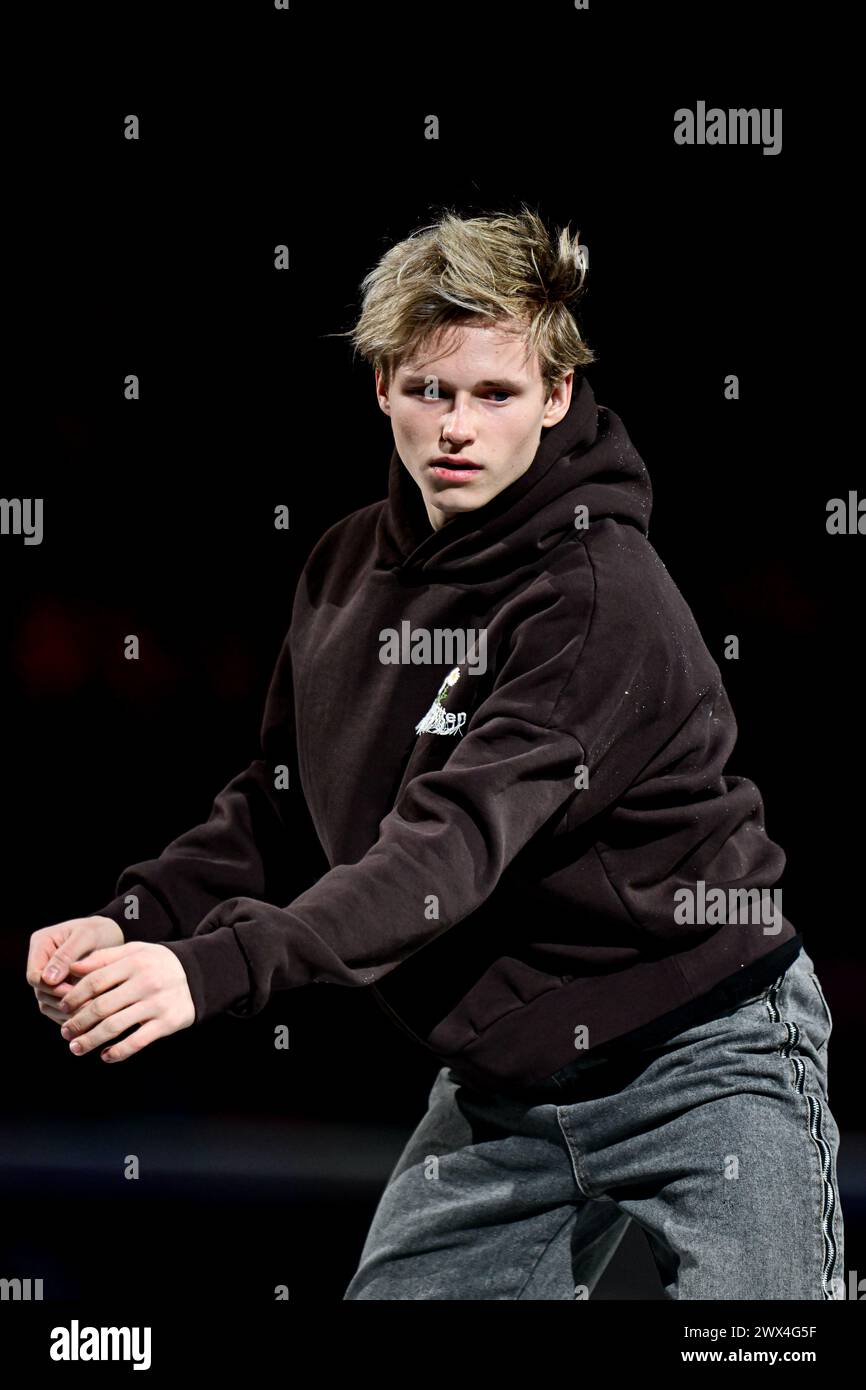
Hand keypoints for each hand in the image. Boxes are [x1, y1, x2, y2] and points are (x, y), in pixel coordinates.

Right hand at [28, 916, 125, 1024]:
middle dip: (61, 1000)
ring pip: (48, 1004)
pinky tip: (87, 1015)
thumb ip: (66, 955)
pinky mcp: (58, 991)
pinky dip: (71, 1014)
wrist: (112, 934)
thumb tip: (48, 979)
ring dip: (66, 1010)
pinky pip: (58, 1009)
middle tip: (84, 1005)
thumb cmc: (99, 931)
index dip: (50, 987)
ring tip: (88, 1012)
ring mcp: (48, 979)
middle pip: (41, 992)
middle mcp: (41, 963)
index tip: (71, 991)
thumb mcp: (85, 936)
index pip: (34, 975)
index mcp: (41, 945)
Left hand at [57, 941, 195, 1062]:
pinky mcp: (168, 1023)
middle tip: (65, 1033)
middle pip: (101, 1007)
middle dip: (78, 1022)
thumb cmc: (159, 963)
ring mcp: (157, 1004)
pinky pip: (137, 1042)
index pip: (95, 981)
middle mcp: (146, 982)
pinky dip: (118, 1052)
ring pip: (115, 1027)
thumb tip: (72, 968)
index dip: (74, 996)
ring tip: (76, 1048)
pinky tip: (105, 1056)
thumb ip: (104, 957)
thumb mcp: (136, 950)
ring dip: (91, 1040)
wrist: (200, 974)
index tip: (62, 1008)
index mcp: (134, 962)